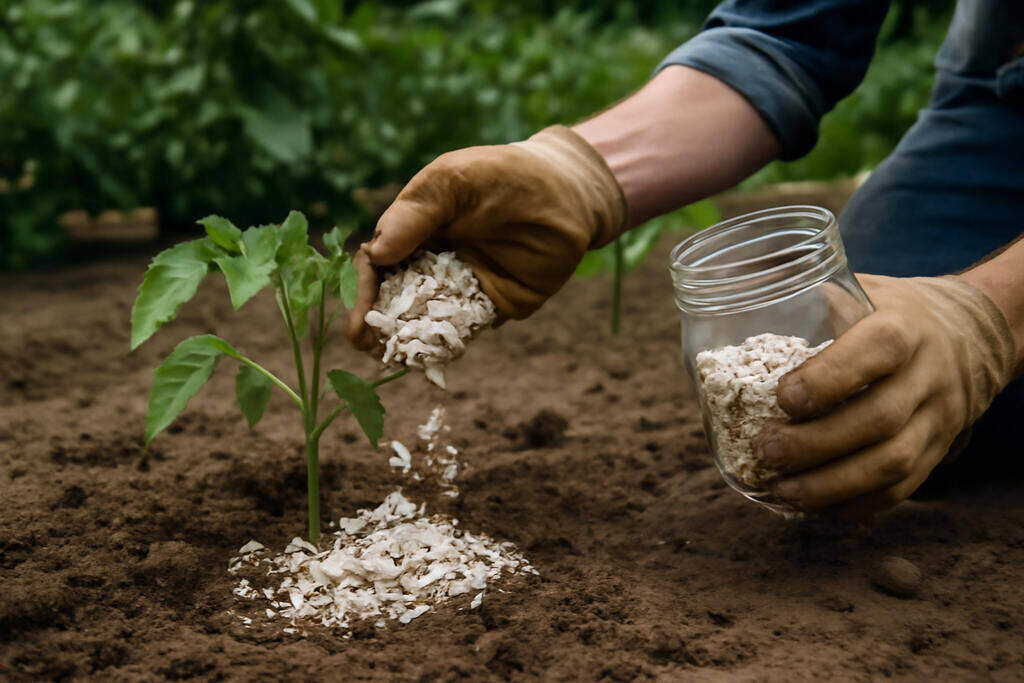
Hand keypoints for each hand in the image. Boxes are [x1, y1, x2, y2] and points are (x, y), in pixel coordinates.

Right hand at [346, 126, 625, 349]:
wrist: (569, 194)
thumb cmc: (507, 175)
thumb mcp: (456, 180)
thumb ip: (418, 212)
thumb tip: (376, 251)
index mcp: (413, 230)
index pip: (376, 264)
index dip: (364, 291)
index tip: (361, 315)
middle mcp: (430, 262)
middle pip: (392, 299)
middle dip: (376, 324)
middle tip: (368, 345)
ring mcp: (459, 288)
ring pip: (422, 321)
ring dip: (405, 341)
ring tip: (394, 358)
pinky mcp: (490, 307)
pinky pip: (461, 332)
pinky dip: (443, 347)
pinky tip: (430, 359)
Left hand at [758, 274, 1016, 518]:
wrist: (971, 333)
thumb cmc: (889, 311)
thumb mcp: (859, 289)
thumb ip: (808, 296)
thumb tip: (734, 291)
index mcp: (904, 327)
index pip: (878, 351)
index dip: (831, 378)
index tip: (784, 398)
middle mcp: (928, 374)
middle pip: (880, 419)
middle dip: (818, 444)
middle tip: (766, 450)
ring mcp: (938, 418)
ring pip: (894, 465)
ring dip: (833, 485)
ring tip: (782, 490)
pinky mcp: (937, 451)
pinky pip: (901, 489)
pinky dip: (856, 504)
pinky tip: (814, 507)